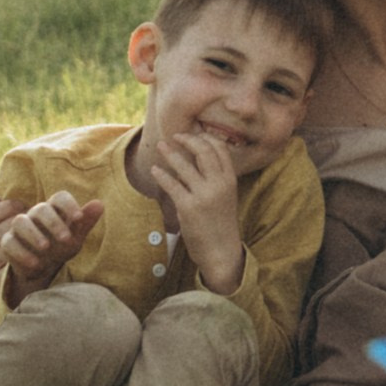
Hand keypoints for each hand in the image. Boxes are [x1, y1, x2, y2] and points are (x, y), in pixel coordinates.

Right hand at [0, 189, 106, 309]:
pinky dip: (21, 253)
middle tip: (65, 239)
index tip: (79, 218)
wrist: (43, 267)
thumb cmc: (61, 246)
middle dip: (53, 223)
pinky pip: (9, 243)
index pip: (60, 197)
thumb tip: (100, 204)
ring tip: (46, 248)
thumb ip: (85, 222)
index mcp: (54, 209)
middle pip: (40, 209)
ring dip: (33, 234)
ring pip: (20, 222)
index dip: (69, 205)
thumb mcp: (76, 237)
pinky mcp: (8, 243)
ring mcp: (19, 228)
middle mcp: (35, 215)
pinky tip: (35, 264)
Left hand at [146, 130, 245, 295]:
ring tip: (161, 147)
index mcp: (230, 180)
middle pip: (203, 150)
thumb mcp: (226, 197)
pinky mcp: (188, 208)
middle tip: (175, 136)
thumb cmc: (221, 224)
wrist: (221, 252)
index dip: (206, 137)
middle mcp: (219, 184)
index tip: (193, 133)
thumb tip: (197, 160)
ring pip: (184, 165)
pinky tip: (155, 170)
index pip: (220, 148)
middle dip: (187, 139)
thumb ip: (216, 178)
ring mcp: (204, 195)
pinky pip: (172, 185)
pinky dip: (161, 175)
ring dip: (170, 153)